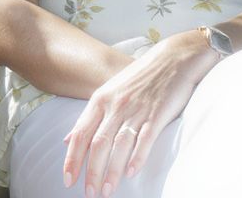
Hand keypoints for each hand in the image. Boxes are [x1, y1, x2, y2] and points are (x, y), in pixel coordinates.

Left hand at [63, 30, 219, 196]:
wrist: (173, 57)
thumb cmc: (140, 77)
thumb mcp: (109, 91)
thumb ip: (90, 117)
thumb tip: (68, 140)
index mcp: (100, 100)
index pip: (80, 133)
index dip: (72, 158)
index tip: (68, 179)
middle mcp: (115, 105)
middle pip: (98, 144)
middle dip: (91, 172)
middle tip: (89, 193)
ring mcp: (136, 110)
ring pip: (118, 145)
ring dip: (111, 171)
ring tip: (107, 191)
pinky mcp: (157, 114)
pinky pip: (144, 139)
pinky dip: (136, 157)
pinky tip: (130, 173)